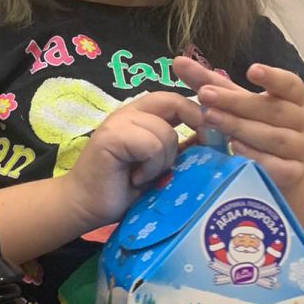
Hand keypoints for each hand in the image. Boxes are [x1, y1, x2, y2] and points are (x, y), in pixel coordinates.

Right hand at [67, 91, 201, 229]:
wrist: (86, 206)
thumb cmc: (125, 190)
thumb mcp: (162, 165)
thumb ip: (182, 148)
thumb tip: (217, 139)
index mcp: (142, 114)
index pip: (176, 98)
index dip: (199, 112)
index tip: (213, 139)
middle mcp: (130, 111)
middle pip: (174, 102)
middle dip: (194, 125)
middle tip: (193, 154)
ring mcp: (118, 121)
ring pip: (165, 131)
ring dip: (164, 160)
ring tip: (147, 176)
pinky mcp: (110, 137)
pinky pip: (150, 145)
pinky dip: (150, 166)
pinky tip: (137, 179)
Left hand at [173, 57, 303, 189]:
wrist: (280, 168)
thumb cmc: (255, 124)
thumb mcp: (236, 102)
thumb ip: (209, 81)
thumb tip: (178, 61)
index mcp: (292, 99)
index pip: (290, 84)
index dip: (272, 77)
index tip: (252, 70)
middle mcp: (301, 121)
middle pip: (272, 110)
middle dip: (236, 103)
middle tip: (205, 95)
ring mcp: (299, 149)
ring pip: (273, 137)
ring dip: (240, 127)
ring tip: (213, 120)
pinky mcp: (293, 173)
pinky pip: (275, 166)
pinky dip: (255, 157)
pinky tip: (234, 149)